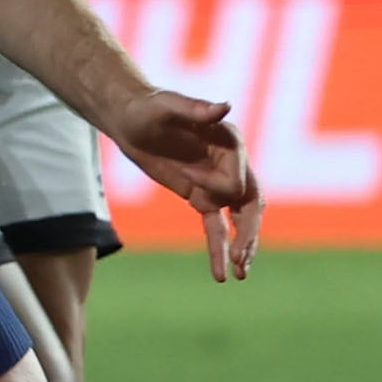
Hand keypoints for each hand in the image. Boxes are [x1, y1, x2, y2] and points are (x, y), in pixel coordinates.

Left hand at [108, 91, 261, 281]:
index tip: (186, 177)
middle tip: (242, 257)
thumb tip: (225, 107)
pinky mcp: (201, 198)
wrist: (130, 120)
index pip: (238, 177)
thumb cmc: (148, 108)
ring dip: (242, 246)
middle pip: (251, 204)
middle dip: (248, 232)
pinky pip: (216, 227)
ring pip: (240, 221)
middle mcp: (231, 164)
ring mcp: (218, 183)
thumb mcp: (166, 106)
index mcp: (230, 142)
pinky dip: (220, 249)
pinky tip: (222, 275)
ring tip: (240, 273)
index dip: (216, 184)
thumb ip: (196, 110)